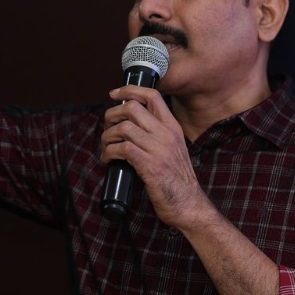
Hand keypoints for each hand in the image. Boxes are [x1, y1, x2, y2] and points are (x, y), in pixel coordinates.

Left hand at [101, 85, 210, 226]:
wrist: (188, 203)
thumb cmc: (177, 180)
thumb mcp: (173, 149)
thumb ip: (157, 134)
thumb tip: (129, 124)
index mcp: (173, 127)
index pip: (152, 95)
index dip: (129, 90)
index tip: (114, 94)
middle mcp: (166, 134)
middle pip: (132, 108)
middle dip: (111, 115)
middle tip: (107, 128)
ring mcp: (158, 149)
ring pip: (123, 128)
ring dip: (107, 137)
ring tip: (106, 148)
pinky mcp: (149, 165)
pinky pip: (121, 149)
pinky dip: (108, 153)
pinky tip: (108, 160)